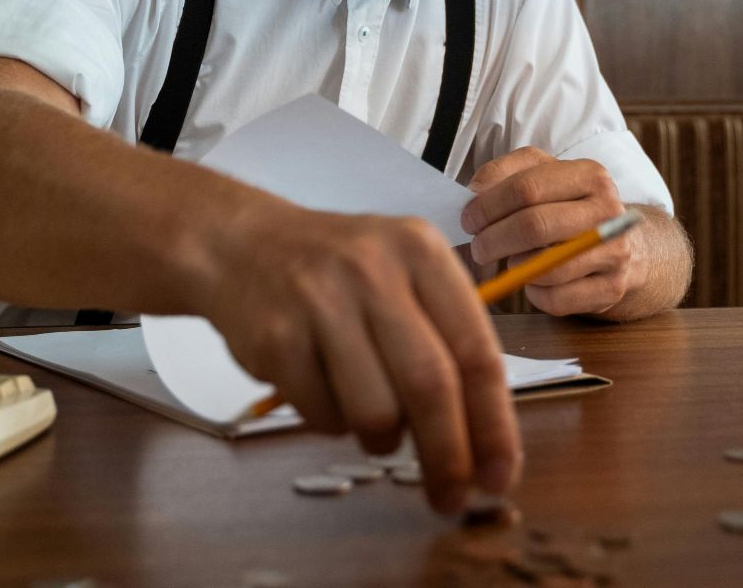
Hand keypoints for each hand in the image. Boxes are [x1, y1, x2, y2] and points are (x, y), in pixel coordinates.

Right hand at [198, 204, 521, 514]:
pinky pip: (322, 416)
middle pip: (431, 386)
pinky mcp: (275, 337)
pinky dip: (333, 423)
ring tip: (374, 422)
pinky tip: (325, 392)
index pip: (476, 351)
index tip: (500, 474)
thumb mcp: (403, 275)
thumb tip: (483, 441)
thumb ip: (445, 340)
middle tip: (451, 498)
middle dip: (447, 456)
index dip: (494, 425)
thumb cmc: (339, 273)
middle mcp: (373, 269)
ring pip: (375, 411)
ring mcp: (319, 300)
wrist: (242, 244)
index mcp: (421, 251)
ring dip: (383, 440)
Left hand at [462, 147, 633, 315]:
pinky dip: (534, 294)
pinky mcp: (612, 289)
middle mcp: (607, 211)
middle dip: (493, 240)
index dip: (488, 206)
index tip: (468, 220)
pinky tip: (533, 281)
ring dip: (514, 268)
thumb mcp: (541, 175)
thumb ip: (504, 173)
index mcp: (589, 175)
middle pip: (535, 226)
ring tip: (508, 261)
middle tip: (477, 248)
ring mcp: (615, 252)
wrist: (619, 244)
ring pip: (547, 268)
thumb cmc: (566, 207)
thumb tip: (475, 192)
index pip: (527, 188)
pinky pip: (557, 299)